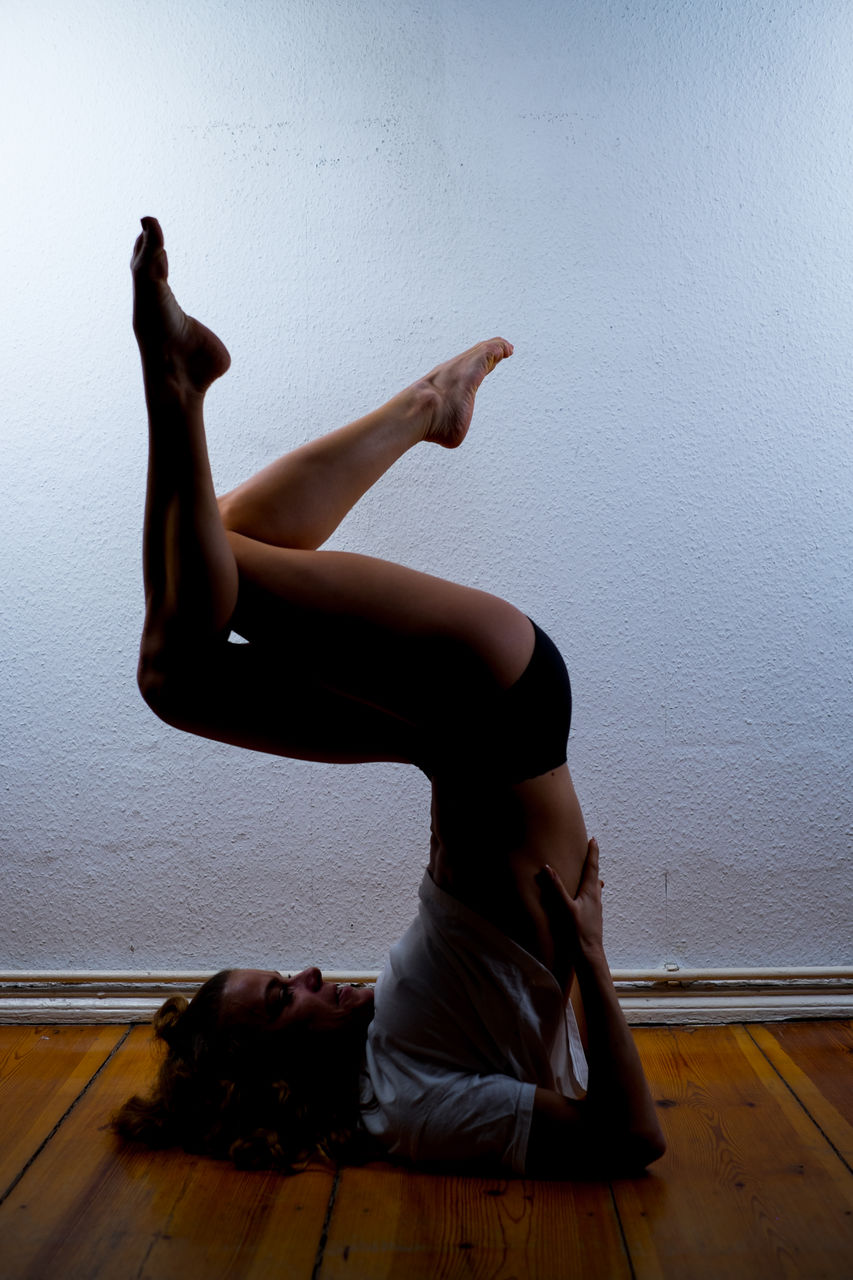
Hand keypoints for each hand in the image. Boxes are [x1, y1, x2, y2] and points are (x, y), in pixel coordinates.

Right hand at [539, 838, 604, 965]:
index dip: (593, 853)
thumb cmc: (578, 932)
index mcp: (590, 892)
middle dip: (592, 863)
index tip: (594, 839)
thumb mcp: (565, 908)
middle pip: (595, 875)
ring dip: (592, 877)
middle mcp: (595, 898)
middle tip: (591, 851)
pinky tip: (587, 898)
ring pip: (595, 888)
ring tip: (590, 873)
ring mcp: (596, 908)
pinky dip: (590, 890)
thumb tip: (547, 868)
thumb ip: (556, 888)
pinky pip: (593, 898)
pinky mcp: (593, 917)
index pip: (592, 867)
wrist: (590, 955)